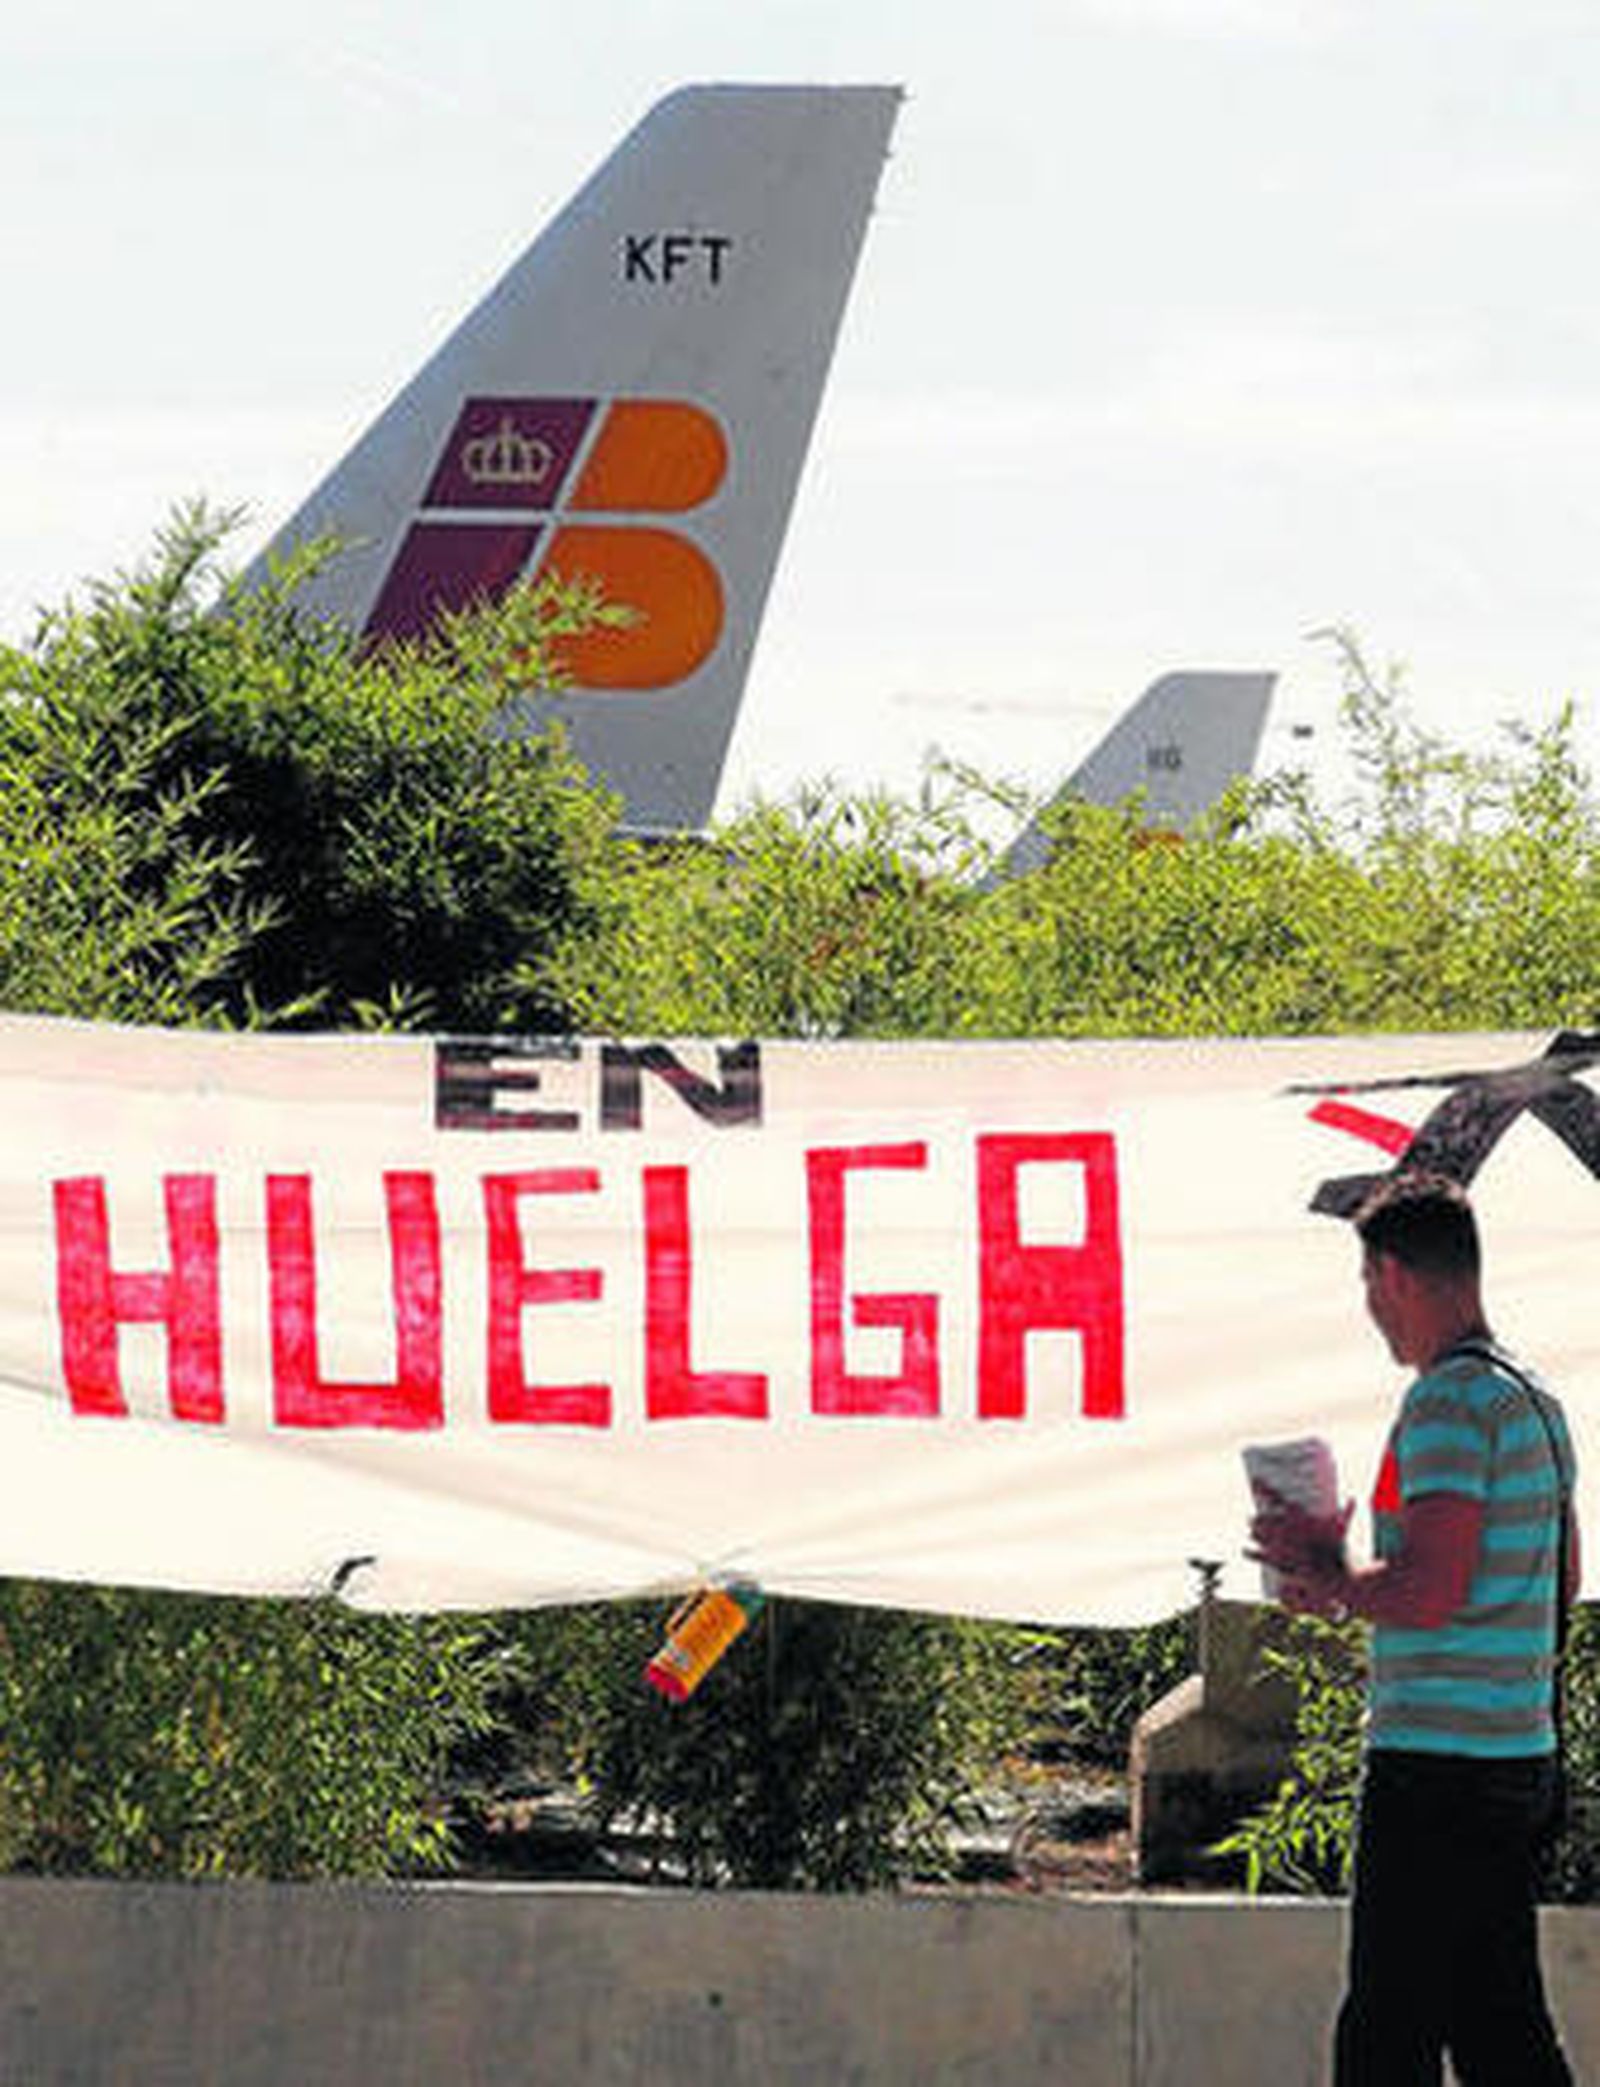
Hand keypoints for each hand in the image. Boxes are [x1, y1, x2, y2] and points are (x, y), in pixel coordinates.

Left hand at [1248, 1487, 1353, 1615]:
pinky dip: (1250, 1552)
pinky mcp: (1278, 1564)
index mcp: (1299, 1517)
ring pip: (1257, 1535)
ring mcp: (1280, 1547)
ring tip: (1252, 1532)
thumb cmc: (1342, 1550)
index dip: (1262, 1488)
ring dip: (1254, 1533)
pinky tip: (1245, 1550)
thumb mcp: (1343, 1528)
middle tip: (1254, 1518)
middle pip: (1261, 1518)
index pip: (1276, 1497)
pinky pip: (1258, 1556)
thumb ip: (1347, 1512)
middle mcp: (1285, 1530)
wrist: (1338, 1576)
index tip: (1254, 1481)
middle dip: (1256, 1518)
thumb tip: (1354, 1498)